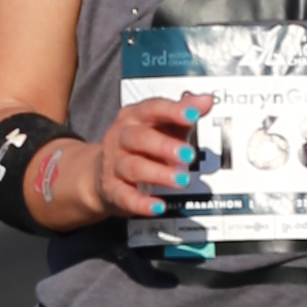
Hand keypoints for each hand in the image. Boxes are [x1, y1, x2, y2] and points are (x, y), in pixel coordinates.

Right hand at [79, 88, 212, 221]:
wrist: (100, 174)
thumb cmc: (141, 145)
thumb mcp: (161, 125)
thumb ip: (183, 112)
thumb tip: (206, 99)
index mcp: (133, 117)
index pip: (152, 108)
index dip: (172, 111)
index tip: (193, 115)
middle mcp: (120, 137)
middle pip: (140, 138)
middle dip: (165, 146)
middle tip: (189, 155)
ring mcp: (114, 164)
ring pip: (134, 167)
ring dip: (159, 174)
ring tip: (182, 180)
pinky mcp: (112, 190)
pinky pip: (126, 196)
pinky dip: (142, 203)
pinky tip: (159, 206)